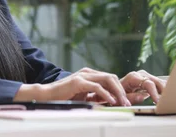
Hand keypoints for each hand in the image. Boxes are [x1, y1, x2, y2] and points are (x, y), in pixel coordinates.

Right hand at [14, 67, 130, 105]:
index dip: (120, 88)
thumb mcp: (83, 96)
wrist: (47, 95)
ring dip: (117, 91)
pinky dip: (106, 94)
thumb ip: (95, 96)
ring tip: (122, 102)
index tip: (127, 99)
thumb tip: (109, 101)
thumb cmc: (64, 96)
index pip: (110, 78)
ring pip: (107, 79)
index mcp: (89, 74)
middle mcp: (87, 72)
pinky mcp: (78, 82)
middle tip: (128, 101)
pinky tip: (111, 101)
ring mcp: (83, 75)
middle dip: (121, 89)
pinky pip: (97, 86)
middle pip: (111, 77)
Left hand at [120, 70, 165, 104]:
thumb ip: (132, 97)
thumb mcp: (121, 98)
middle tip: (167, 101)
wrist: (114, 89)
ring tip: (168, 100)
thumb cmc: (116, 94)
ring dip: (165, 90)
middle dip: (163, 91)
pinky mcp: (149, 80)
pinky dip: (163, 89)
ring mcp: (145, 76)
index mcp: (133, 77)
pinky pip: (159, 84)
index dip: (154, 92)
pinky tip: (166, 96)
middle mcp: (140, 74)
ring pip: (159, 81)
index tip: (158, 101)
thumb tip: (142, 97)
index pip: (148, 83)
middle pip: (156, 81)